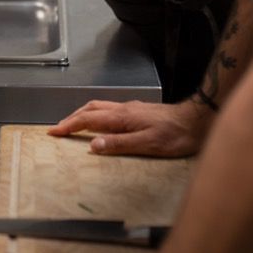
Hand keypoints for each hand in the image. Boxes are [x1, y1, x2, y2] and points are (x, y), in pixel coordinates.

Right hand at [47, 99, 211, 157]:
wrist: (198, 120)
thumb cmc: (176, 135)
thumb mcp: (149, 144)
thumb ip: (120, 144)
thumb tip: (93, 145)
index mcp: (122, 117)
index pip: (88, 119)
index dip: (69, 125)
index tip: (53, 131)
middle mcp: (124, 109)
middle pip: (90, 108)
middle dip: (72, 117)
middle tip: (59, 128)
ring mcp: (131, 108)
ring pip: (100, 107)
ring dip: (83, 114)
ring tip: (74, 125)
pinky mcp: (139, 111)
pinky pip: (109, 110)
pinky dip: (96, 115)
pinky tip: (101, 124)